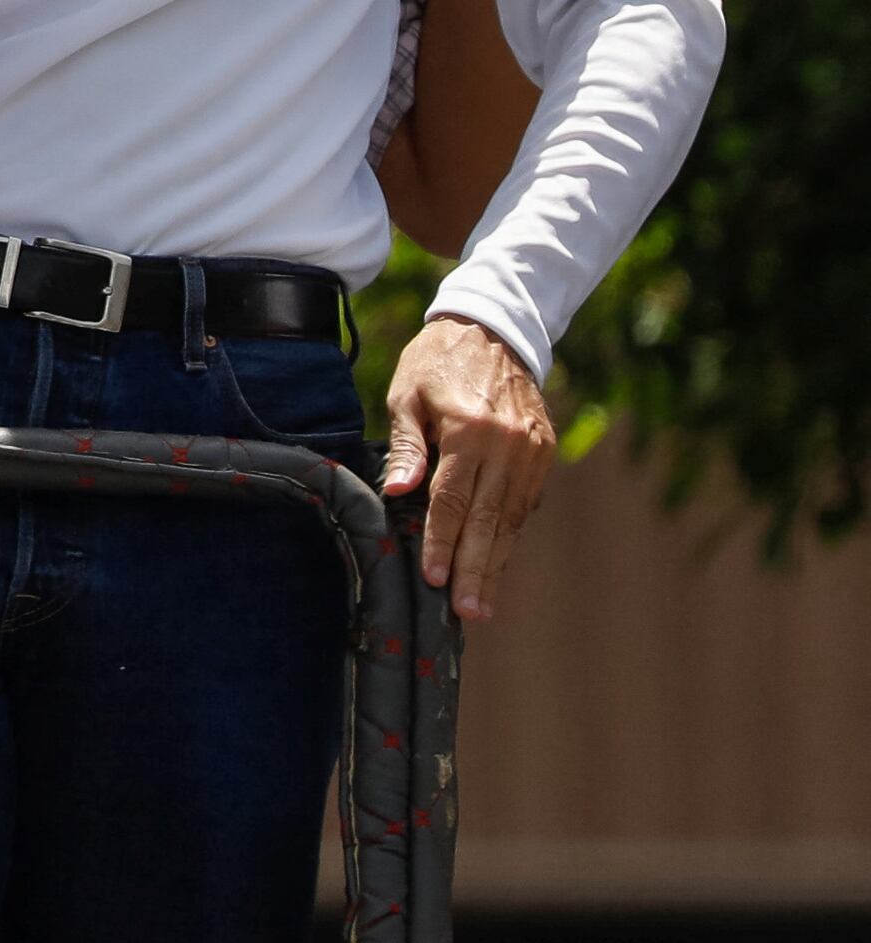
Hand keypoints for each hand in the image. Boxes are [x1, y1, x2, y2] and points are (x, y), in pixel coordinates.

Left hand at [380, 313, 555, 621]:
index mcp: (470, 431)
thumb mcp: (406, 394)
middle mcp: (508, 446)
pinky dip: (509, 533)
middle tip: (470, 612)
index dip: (443, 542)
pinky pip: (524, 503)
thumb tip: (397, 493)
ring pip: (512, 518)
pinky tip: (496, 560)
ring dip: (497, 561)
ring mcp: (532, 452)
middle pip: (489, 520)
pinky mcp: (544, 452)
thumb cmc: (436, 363)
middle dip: (478, 569)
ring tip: (484, 602)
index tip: (435, 579)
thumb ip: (406, 446)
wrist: (492, 330)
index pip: (453, 501)